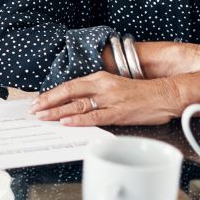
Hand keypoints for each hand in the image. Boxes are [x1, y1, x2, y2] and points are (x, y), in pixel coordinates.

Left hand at [30, 71, 196, 126]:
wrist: (165, 94)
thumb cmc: (140, 93)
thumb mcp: (114, 86)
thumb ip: (96, 92)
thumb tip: (75, 101)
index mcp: (100, 78)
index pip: (69, 85)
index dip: (52, 93)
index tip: (39, 101)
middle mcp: (102, 86)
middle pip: (69, 93)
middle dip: (49, 102)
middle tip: (34, 110)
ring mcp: (110, 99)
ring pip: (77, 105)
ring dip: (57, 112)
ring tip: (42, 116)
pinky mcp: (118, 113)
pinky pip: (94, 116)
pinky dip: (78, 120)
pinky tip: (65, 122)